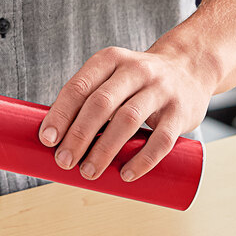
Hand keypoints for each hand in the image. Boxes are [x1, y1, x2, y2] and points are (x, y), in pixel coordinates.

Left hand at [38, 40, 215, 181]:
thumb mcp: (109, 77)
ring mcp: (161, 89)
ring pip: (127, 120)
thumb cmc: (134, 82)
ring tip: (88, 172)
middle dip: (78, 136)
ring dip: (104, 150)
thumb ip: (85, 101)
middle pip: (100, 104)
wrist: (189, 67)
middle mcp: (135, 70)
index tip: (47, 139)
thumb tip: (51, 139)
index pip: (78, 87)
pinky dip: (142, 159)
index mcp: (109, 60)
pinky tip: (126, 174)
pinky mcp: (181, 111)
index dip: (60, 114)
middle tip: (63, 161)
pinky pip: (161, 139)